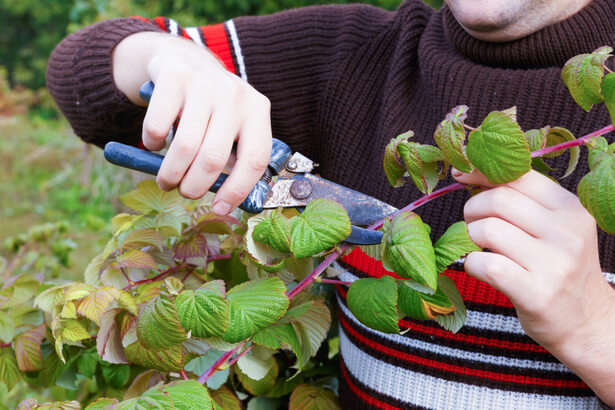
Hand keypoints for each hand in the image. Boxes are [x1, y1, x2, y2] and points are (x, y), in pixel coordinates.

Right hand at [113, 32, 271, 214]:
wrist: (185, 60)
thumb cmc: (213, 108)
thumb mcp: (233, 126)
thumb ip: (235, 157)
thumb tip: (225, 201)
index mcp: (257, 111)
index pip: (255, 159)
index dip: (238, 189)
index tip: (220, 208)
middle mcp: (235, 95)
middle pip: (214, 158)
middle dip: (195, 186)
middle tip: (185, 192)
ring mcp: (205, 83)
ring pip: (185, 147)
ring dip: (171, 174)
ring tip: (167, 180)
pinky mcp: (174, 76)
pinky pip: (159, 126)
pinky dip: (153, 143)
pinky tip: (156, 143)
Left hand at [453, 168, 614, 403]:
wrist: (586, 321)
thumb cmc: (558, 267)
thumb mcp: (555, 227)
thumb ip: (522, 200)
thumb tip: (470, 172)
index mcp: (571, 208)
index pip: (518, 175)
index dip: (482, 172)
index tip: (461, 175)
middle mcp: (567, 232)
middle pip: (498, 199)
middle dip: (473, 209)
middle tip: (473, 223)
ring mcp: (554, 264)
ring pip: (487, 230)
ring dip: (470, 237)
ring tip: (479, 247)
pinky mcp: (536, 293)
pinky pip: (484, 264)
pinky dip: (471, 263)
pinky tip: (480, 267)